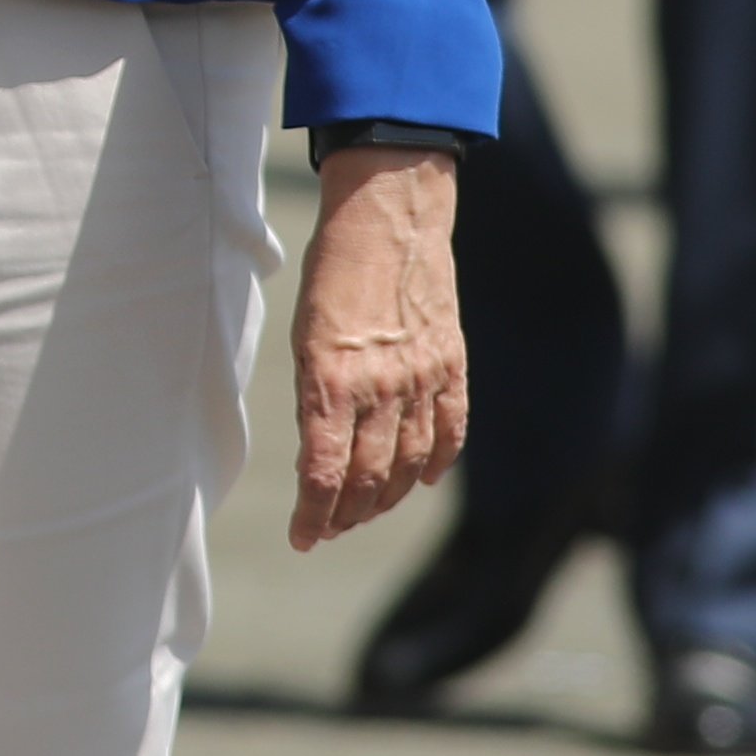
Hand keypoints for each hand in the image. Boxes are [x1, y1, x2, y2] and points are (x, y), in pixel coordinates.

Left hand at [290, 144, 467, 549]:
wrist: (390, 217)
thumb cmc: (332, 271)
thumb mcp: (303, 333)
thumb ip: (314, 395)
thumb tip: (317, 453)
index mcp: (331, 378)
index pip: (325, 471)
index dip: (314, 513)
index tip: (302, 538)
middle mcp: (381, 387)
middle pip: (368, 477)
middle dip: (346, 513)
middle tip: (329, 528)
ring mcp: (423, 379)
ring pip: (409, 463)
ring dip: (385, 497)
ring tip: (365, 512)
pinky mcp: (452, 365)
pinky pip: (450, 430)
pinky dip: (437, 462)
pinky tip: (420, 481)